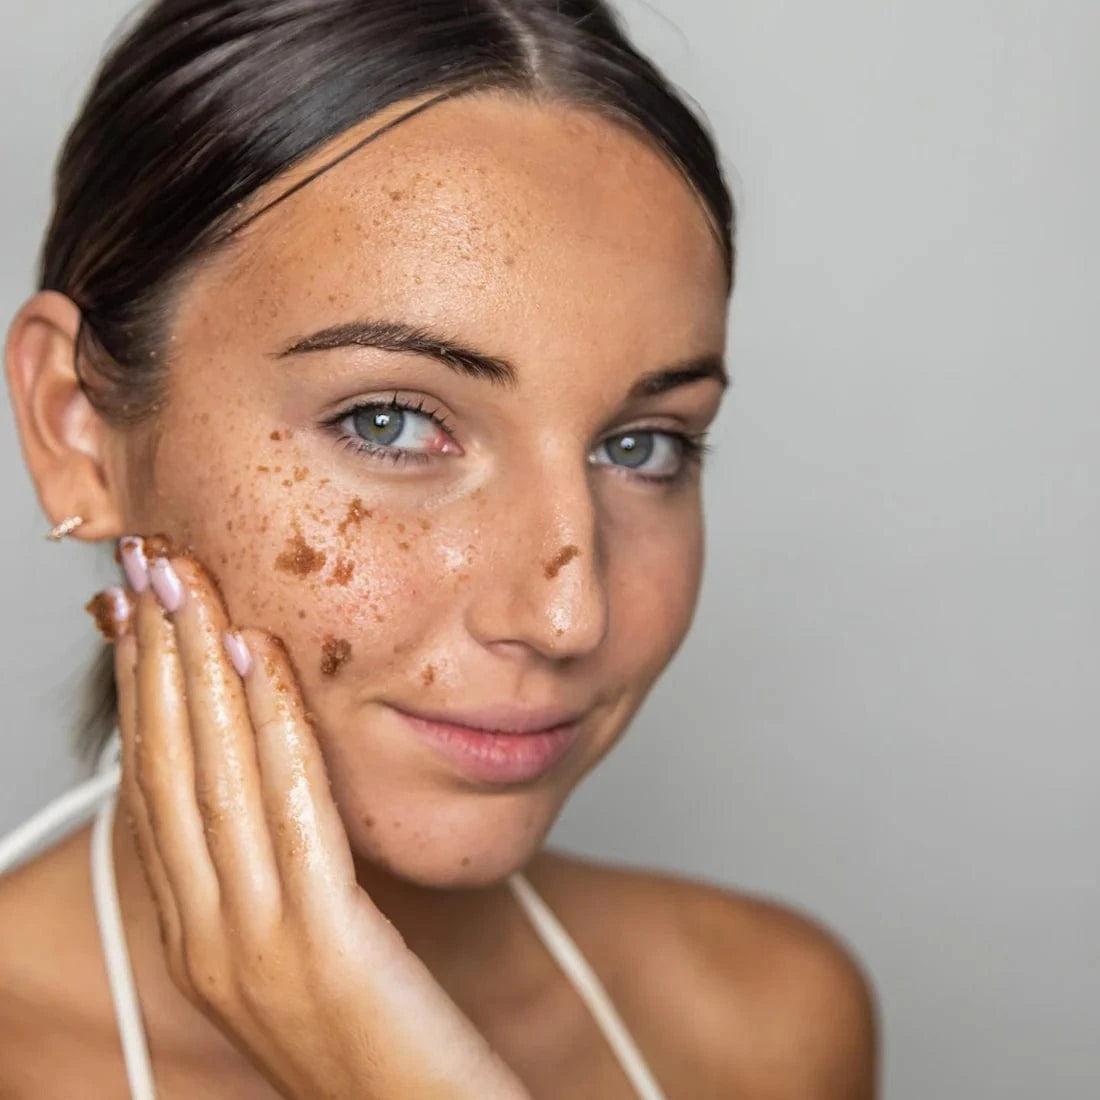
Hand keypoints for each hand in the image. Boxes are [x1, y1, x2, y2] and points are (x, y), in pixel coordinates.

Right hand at [94, 537, 531, 1099]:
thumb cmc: (384, 1044)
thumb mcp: (311, 956)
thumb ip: (281, 881)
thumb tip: (275, 791)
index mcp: (201, 939)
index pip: (158, 789)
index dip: (143, 691)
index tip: (142, 611)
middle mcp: (209, 940)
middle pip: (169, 768)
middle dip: (155, 657)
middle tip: (146, 565)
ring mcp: (257, 948)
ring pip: (213, 778)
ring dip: (196, 668)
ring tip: (186, 582)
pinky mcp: (324, 950)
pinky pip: (288, 814)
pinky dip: (271, 727)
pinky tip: (262, 658)